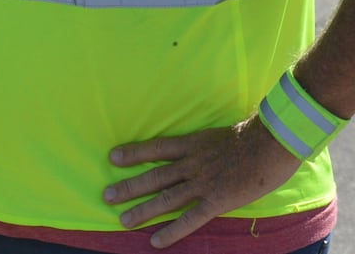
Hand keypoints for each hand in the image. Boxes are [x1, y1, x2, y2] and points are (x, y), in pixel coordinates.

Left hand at [102, 118, 301, 247]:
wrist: (271, 144)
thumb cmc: (252, 138)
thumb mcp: (219, 135)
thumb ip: (206, 145)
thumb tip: (202, 149)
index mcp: (192, 144)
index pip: (155, 148)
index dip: (133, 153)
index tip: (112, 157)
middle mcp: (191, 163)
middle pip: (153, 176)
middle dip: (128, 186)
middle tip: (106, 196)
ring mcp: (202, 183)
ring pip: (165, 198)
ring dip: (143, 210)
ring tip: (123, 220)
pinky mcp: (216, 200)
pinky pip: (189, 219)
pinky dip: (171, 231)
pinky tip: (156, 241)